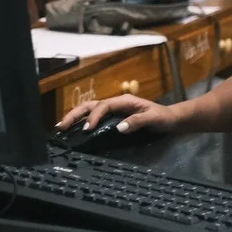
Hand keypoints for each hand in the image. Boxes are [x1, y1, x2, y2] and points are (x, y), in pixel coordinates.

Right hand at [57, 94, 178, 134]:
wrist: (170, 119)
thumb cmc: (163, 118)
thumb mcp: (154, 119)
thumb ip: (138, 121)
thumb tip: (119, 128)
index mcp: (124, 101)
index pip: (104, 106)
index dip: (94, 116)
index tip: (86, 129)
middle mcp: (116, 103)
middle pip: (91, 105)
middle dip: (75, 114)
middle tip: (61, 127)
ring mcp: (114, 110)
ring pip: (90, 110)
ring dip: (75, 117)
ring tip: (61, 127)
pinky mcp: (113, 117)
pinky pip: (95, 117)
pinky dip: (82, 122)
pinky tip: (74, 130)